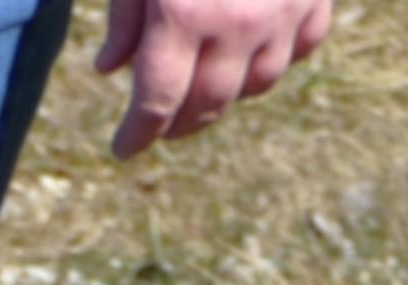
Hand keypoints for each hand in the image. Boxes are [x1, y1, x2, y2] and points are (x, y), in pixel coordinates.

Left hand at [95, 0, 332, 161]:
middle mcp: (236, 24)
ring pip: (256, 84)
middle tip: (161, 125)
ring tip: (205, 86)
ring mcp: (282, 13)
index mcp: (182, 14)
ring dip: (226, 93)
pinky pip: (299, 49)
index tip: (123, 149)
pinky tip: (252, 55)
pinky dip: (274, 58)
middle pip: (207, 104)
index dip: (137, 134)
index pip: (156, 102)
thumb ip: (124, 14)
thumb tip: (108, 69)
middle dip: (179, 123)